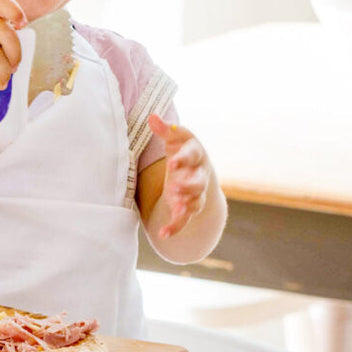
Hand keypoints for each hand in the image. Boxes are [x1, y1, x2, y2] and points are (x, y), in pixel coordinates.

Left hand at [149, 114, 210, 237]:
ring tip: (176, 206)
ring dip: (187, 203)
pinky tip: (163, 234)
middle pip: (199, 181)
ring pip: (196, 200)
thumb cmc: (183, 151)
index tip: (172, 162)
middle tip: (175, 187)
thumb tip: (152, 116)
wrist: (197, 171)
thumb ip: (164, 130)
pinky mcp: (188, 207)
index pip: (193, 155)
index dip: (184, 159)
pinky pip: (185, 219)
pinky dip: (175, 227)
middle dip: (189, 185)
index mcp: (195, 154)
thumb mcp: (174, 139)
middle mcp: (199, 174)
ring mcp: (195, 193)